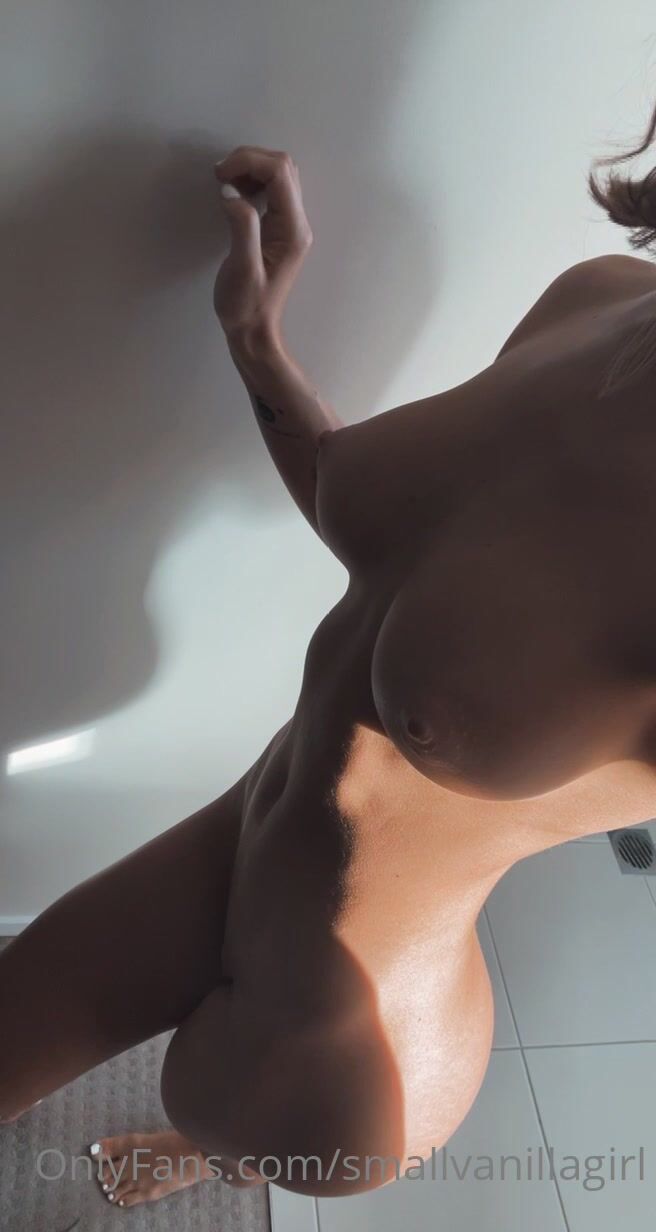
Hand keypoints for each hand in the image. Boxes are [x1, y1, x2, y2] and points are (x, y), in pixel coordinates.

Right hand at [213, 146, 312, 338]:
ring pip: (278, 175)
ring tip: (225, 184)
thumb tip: (232, 193)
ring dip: (250, 169)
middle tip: (220, 177)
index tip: (220, 175)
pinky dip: (252, 182)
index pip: (279, 172)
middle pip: (283, 167)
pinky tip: (234, 195)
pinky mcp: (278, 229)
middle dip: (250, 160)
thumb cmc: (246, 306)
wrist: (253, 332)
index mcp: (293, 229)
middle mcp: (297, 222)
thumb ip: (241, 226)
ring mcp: (290, 225)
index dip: (248, 162)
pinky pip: (271, 191)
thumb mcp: (242, 268)